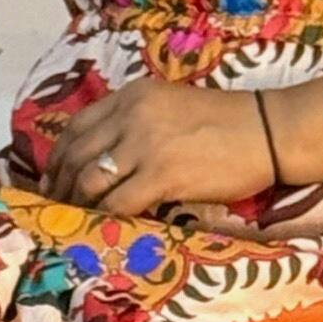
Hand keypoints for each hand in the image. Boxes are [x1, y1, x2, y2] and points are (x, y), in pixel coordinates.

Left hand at [39, 79, 276, 216]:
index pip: (77, 126)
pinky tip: (106, 226)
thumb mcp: (171, 104)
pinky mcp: (162, 175)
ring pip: (91, 180)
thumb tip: (105, 155)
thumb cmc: (227, 121)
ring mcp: (146, 145)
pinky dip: (106, 217)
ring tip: (77, 219)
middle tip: (57, 206)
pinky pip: (118, 202)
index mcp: (133, 95)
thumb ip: (136, 120)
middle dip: (61, 184)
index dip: (59, 156)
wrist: (268, 131)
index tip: (54, 177)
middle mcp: (132, 115)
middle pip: (77, 154)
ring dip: (79, 204)